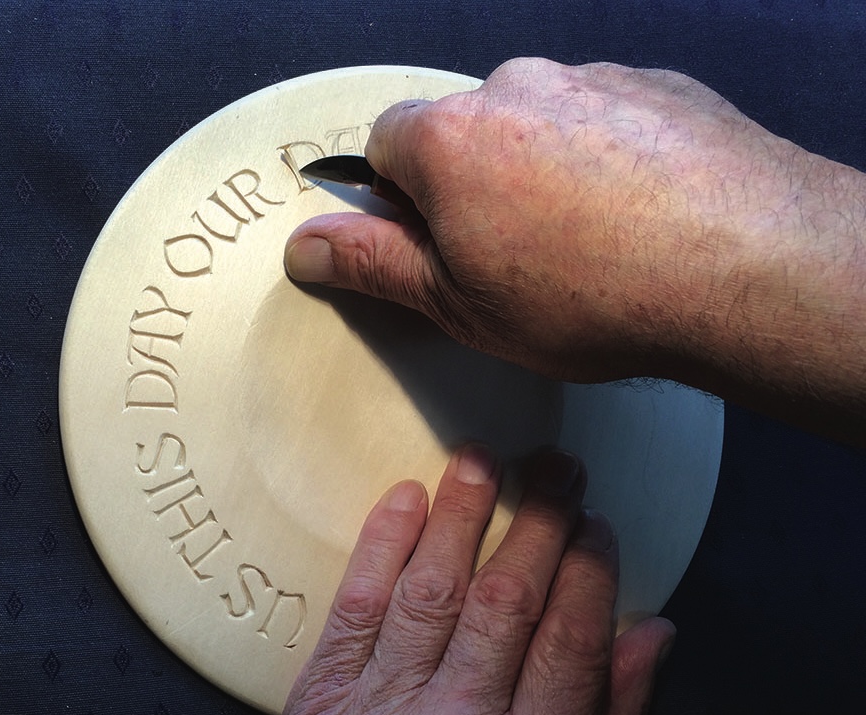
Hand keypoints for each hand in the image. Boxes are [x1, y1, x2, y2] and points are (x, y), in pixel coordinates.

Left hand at [267, 446, 674, 714]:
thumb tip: (655, 627)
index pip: (573, 638)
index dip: (589, 566)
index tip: (595, 521)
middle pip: (507, 599)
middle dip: (538, 520)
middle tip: (555, 469)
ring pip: (433, 589)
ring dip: (460, 511)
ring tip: (482, 459)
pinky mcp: (317, 705)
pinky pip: (356, 604)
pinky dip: (384, 543)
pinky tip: (409, 497)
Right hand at [286, 58, 865, 441]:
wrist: (741, 265)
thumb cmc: (588, 295)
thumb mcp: (458, 302)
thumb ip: (373, 266)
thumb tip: (304, 245)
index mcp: (449, 138)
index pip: (384, 145)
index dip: (401, 200)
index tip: (433, 244)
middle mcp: (515, 87)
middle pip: (464, 131)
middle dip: (472, 186)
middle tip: (512, 258)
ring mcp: (591, 79)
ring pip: (537, 125)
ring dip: (541, 173)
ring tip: (586, 243)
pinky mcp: (656, 87)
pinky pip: (604, 120)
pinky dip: (604, 159)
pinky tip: (635, 215)